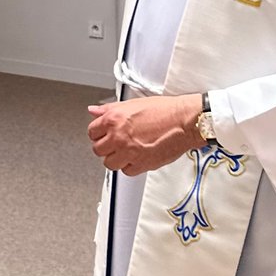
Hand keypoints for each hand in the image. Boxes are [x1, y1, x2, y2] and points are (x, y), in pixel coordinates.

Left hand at [87, 93, 203, 175]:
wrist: (183, 121)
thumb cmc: (164, 110)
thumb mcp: (132, 103)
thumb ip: (109, 109)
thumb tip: (94, 111)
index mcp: (113, 119)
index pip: (92, 132)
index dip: (98, 133)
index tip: (103, 134)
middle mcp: (118, 137)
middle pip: (98, 150)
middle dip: (105, 146)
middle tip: (114, 143)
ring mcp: (129, 152)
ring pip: (109, 163)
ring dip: (115, 158)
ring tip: (125, 151)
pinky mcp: (141, 165)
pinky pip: (126, 171)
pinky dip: (130, 166)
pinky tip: (136, 157)